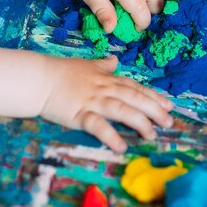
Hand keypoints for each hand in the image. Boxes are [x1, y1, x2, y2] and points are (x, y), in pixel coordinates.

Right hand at [40, 56, 173, 151]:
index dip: (153, 97)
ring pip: (123, 110)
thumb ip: (103, 65)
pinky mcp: (79, 114)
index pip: (136, 88)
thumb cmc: (61, 72)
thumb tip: (115, 60)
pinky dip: (111, 136)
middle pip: (135, 98)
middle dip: (155, 110)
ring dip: (140, 123)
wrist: (38, 78)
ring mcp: (93, 101)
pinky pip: (98, 126)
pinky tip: (122, 146)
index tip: (168, 105)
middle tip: (169, 122)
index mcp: (107, 79)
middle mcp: (105, 89)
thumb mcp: (86, 64)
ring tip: (152, 135)